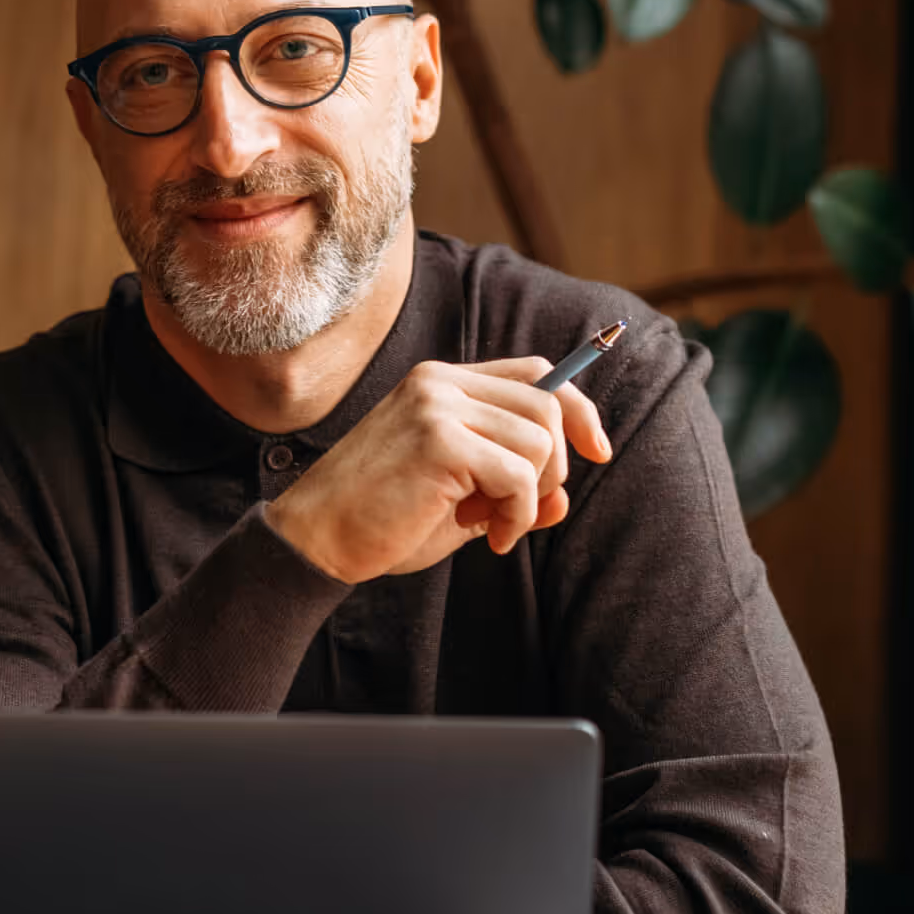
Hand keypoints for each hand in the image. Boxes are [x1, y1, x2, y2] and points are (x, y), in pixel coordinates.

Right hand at [267, 359, 610, 580]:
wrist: (315, 540)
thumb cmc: (380, 522)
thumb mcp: (456, 499)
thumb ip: (507, 487)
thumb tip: (564, 498)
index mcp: (439, 382)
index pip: (535, 373)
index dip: (578, 408)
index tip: (597, 451)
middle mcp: (438, 382)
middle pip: (548, 403)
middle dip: (555, 466)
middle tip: (518, 512)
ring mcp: (436, 406)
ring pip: (539, 441)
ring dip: (531, 496)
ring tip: (492, 527)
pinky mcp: (438, 441)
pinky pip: (519, 475)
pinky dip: (517, 515)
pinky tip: (486, 537)